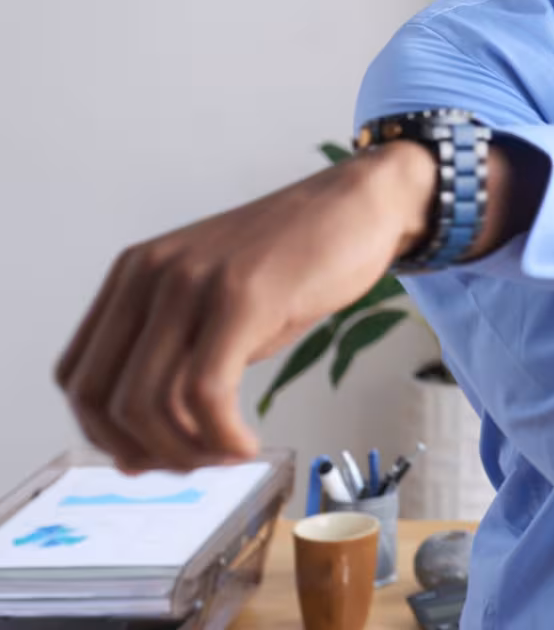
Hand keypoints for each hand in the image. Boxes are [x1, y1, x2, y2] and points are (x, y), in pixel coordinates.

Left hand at [54, 143, 435, 471]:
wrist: (360, 205)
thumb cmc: (296, 260)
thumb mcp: (219, 308)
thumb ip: (177, 366)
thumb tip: (137, 456)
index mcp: (133, 275)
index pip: (76, 378)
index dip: (106, 434)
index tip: (155, 456)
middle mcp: (151, 275)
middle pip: (104, 399)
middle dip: (147, 452)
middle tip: (197, 464)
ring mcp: (193, 283)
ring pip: (150, 403)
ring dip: (189, 451)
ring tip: (229, 454)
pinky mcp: (243, 297)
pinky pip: (206, 393)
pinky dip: (222, 437)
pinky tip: (248, 444)